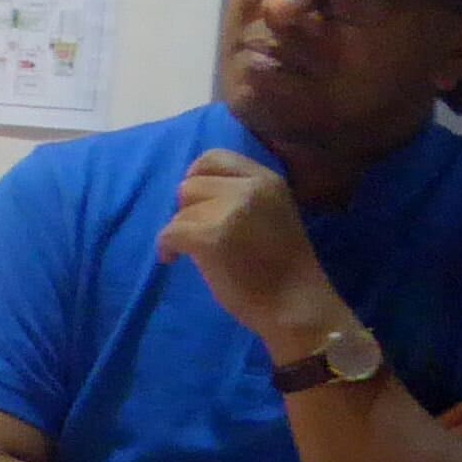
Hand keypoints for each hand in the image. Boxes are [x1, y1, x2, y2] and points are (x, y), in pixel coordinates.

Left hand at [159, 149, 344, 353]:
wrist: (295, 303)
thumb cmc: (281, 268)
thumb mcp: (271, 214)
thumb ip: (240, 198)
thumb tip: (192, 195)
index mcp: (267, 179)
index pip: (214, 157)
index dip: (196, 178)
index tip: (195, 202)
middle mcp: (251, 187)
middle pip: (191, 184)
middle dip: (188, 210)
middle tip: (197, 233)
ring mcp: (232, 210)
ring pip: (180, 210)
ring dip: (180, 231)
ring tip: (193, 252)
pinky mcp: (212, 236)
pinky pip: (170, 232)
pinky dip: (166, 248)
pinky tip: (174, 260)